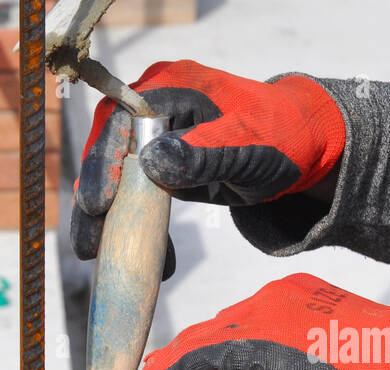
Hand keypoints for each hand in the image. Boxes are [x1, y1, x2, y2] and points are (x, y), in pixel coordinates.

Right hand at [72, 60, 345, 260]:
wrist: (299, 148)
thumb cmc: (281, 137)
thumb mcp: (249, 146)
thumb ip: (205, 152)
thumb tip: (152, 162)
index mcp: (171, 88)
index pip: (120, 121)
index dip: (103, 161)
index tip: (98, 204)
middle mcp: (152, 109)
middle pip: (107, 153)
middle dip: (96, 201)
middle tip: (89, 244)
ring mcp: (151, 140)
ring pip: (115, 180)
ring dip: (111, 223)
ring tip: (103, 259)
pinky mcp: (156, 169)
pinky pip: (136, 198)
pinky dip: (141, 230)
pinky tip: (157, 262)